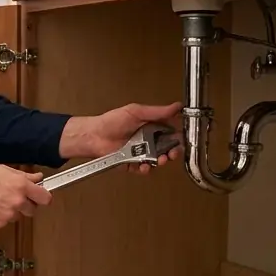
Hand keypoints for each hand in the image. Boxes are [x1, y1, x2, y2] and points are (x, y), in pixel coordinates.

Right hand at [0, 164, 52, 228]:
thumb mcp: (3, 170)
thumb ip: (24, 176)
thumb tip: (37, 178)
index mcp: (21, 186)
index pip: (45, 198)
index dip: (42, 197)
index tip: (39, 197)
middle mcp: (17, 202)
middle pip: (33, 210)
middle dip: (26, 205)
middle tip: (14, 197)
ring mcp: (8, 215)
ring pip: (18, 216)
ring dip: (12, 211)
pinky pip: (5, 222)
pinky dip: (0, 216)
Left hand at [61, 102, 183, 172]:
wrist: (93, 136)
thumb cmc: (110, 121)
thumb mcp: (136, 112)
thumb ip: (157, 111)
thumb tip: (176, 106)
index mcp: (151, 126)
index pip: (171, 132)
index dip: (178, 137)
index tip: (182, 139)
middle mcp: (148, 140)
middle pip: (167, 148)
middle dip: (173, 152)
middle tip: (173, 153)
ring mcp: (141, 152)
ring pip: (158, 159)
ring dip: (162, 161)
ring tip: (161, 159)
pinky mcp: (133, 163)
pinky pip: (144, 168)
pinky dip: (146, 169)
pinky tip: (145, 166)